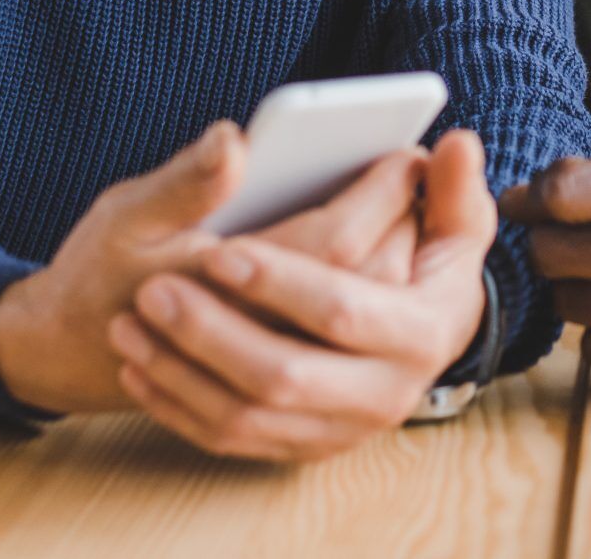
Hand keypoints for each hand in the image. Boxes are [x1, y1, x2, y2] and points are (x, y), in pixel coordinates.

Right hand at [0, 124, 425, 415]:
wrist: (72, 351)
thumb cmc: (100, 272)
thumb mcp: (128, 214)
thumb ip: (186, 181)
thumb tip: (234, 138)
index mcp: (227, 289)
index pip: (335, 241)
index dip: (378, 194)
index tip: (405, 150)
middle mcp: (263, 340)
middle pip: (366, 283)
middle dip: (399, 223)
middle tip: (417, 167)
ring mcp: (276, 379)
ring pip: (365, 320)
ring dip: (394, 261)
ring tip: (405, 206)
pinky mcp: (281, 395)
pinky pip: (349, 348)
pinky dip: (371, 296)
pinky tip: (376, 254)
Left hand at [107, 129, 496, 461]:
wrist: (403, 337)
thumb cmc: (417, 257)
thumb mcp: (446, 223)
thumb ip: (448, 188)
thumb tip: (456, 144)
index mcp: (425, 330)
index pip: (342, 308)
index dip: (280, 281)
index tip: (221, 252)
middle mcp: (389, 391)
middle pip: (285, 374)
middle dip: (211, 332)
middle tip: (152, 290)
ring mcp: (343, 429)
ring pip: (247, 414)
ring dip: (180, 369)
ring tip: (133, 319)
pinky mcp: (304, 446)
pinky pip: (230, 439)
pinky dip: (177, 404)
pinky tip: (139, 363)